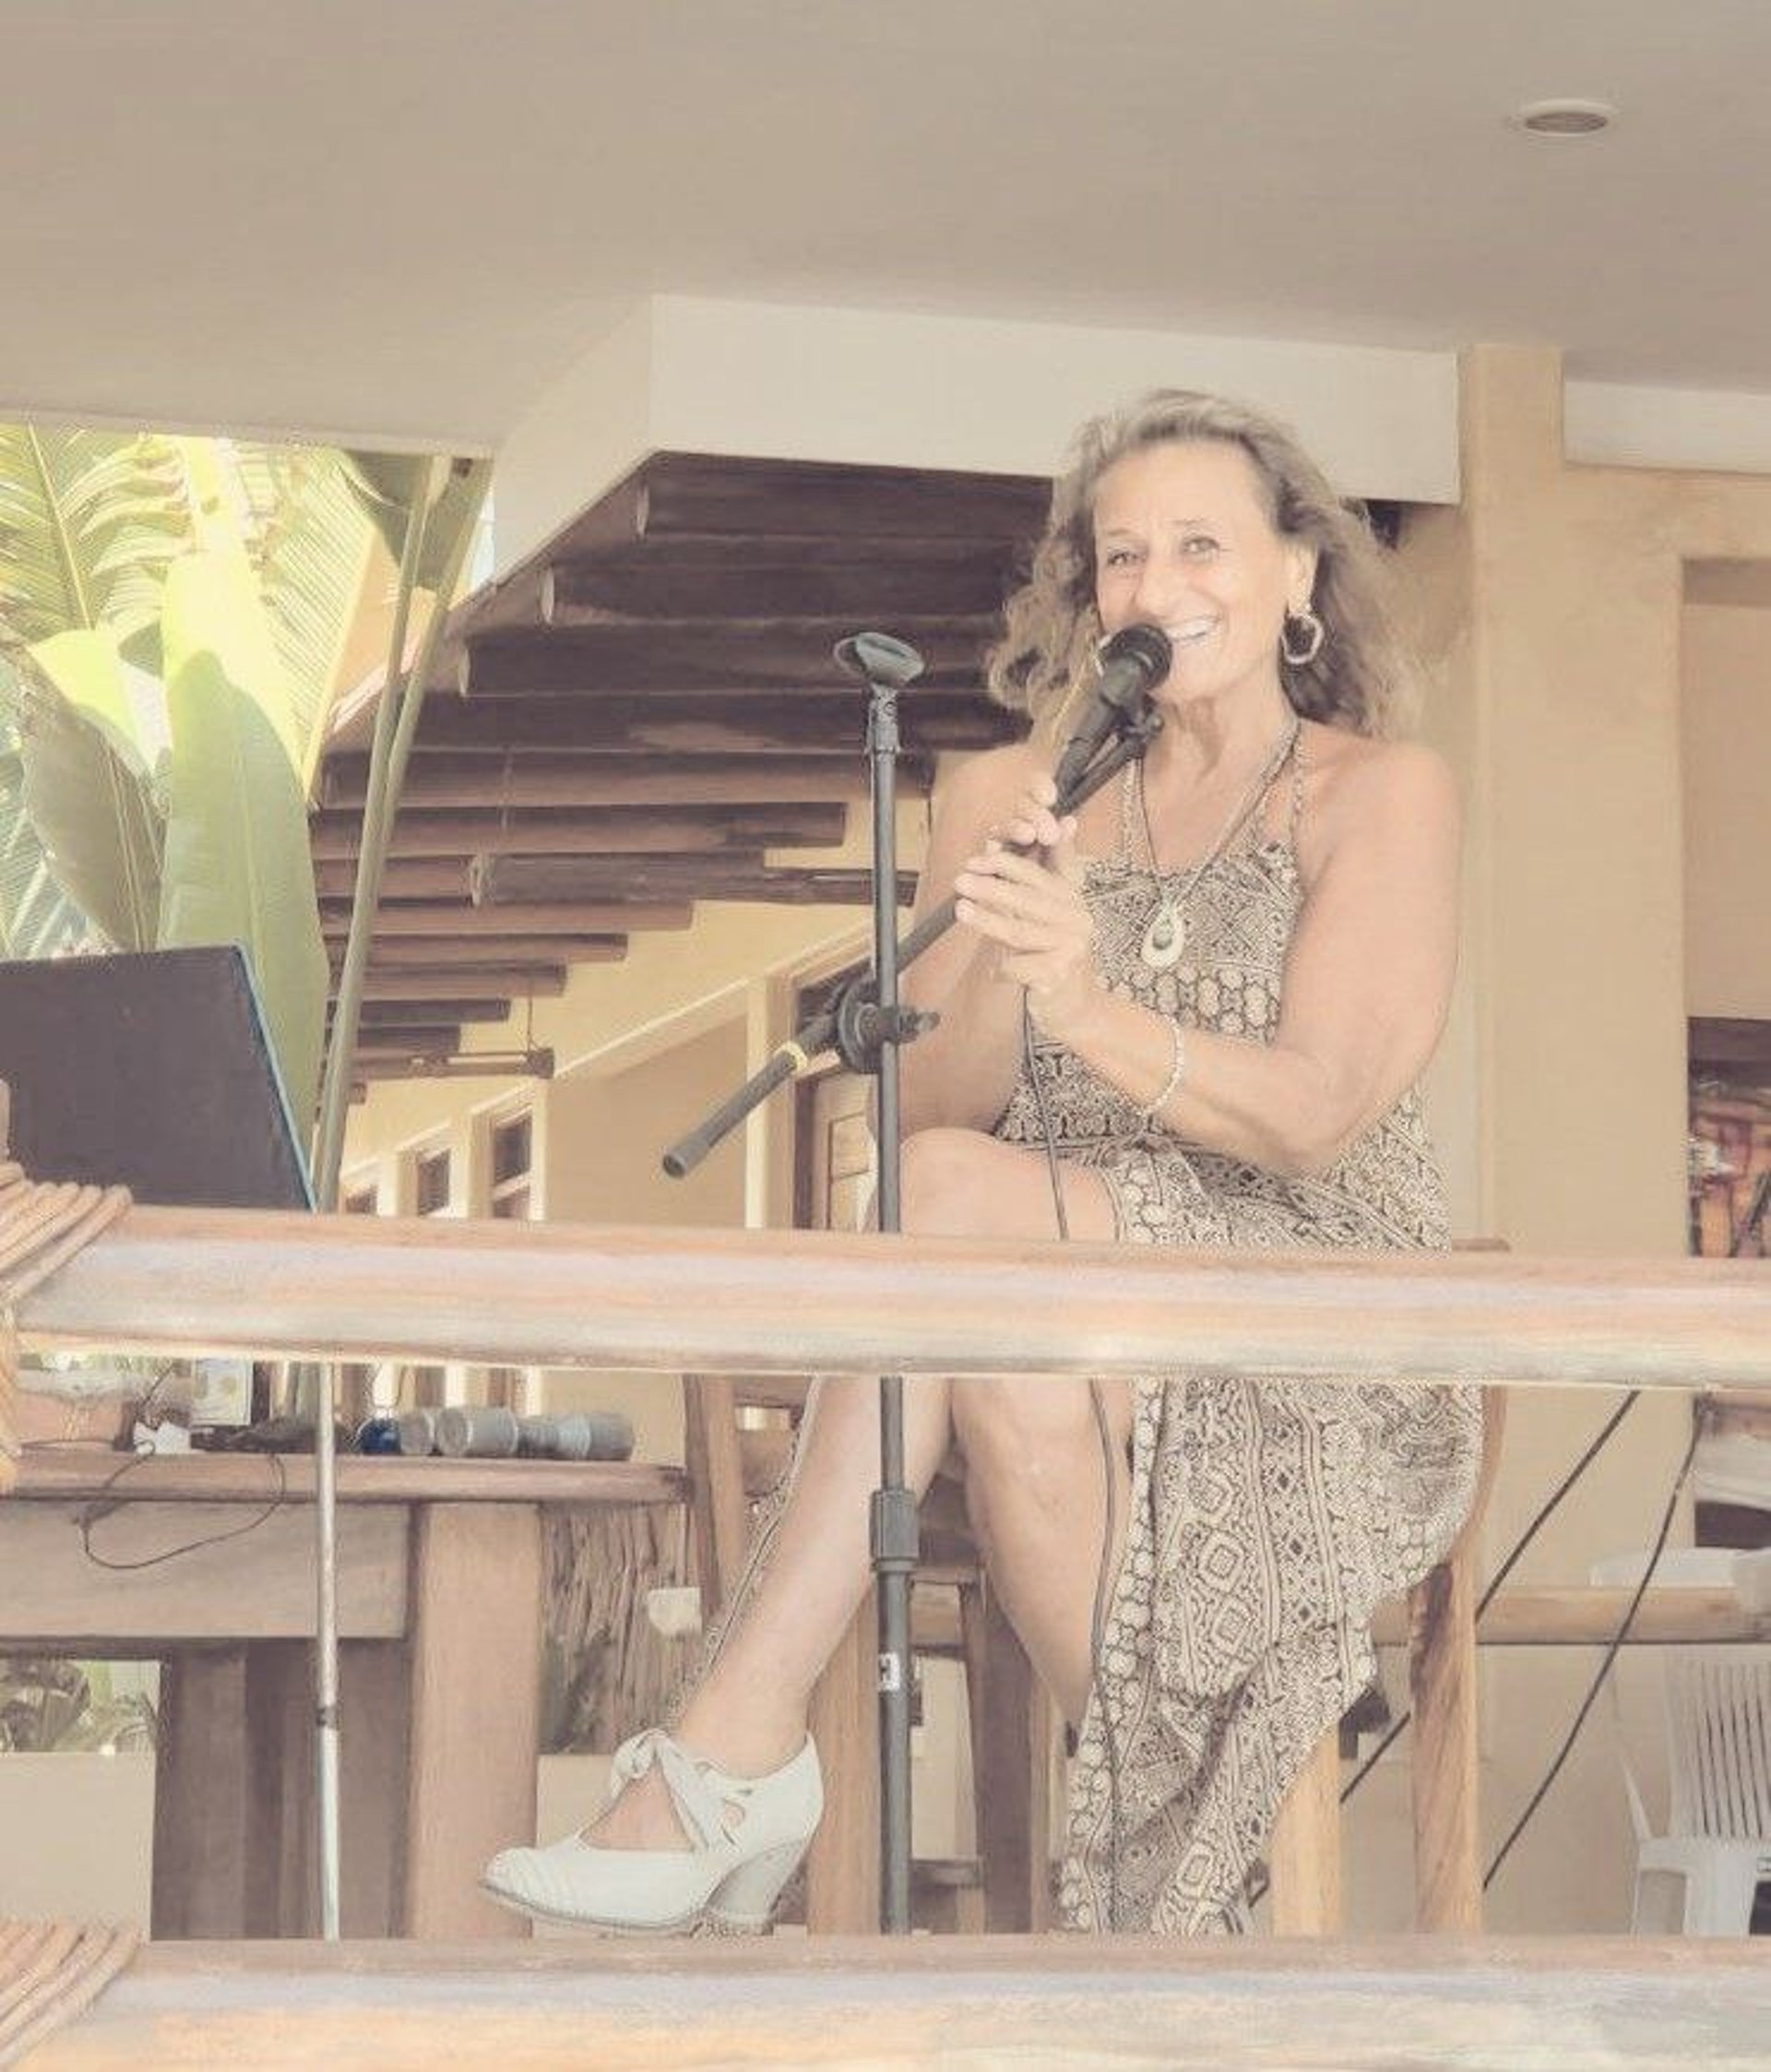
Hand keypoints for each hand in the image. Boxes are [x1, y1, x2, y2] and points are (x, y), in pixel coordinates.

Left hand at [952, 773, 1101, 1038]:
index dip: (1010, 861)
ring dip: (987, 919)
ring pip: (1020, 930)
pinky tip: (994, 972)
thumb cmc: (1048, 958)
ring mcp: (1072, 946)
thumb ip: (1017, 884)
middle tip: (961, 880)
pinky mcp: (1060, 973)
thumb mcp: (1037, 918)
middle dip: (991, 887)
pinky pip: (1018, 966)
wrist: (1075, 1007)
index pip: (1041, 872)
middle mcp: (1077, 918)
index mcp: (1072, 898)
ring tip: (961, 909)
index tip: (980, 854)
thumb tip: (989, 842)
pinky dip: (1001, 969)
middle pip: (1028, 898)